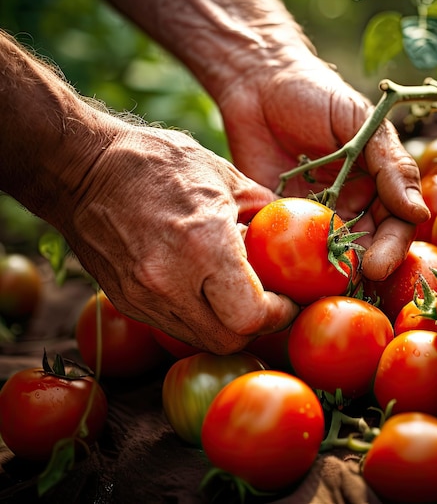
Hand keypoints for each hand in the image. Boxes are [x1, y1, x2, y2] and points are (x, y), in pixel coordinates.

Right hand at [64, 122, 299, 353]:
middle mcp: (171, 281)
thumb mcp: (222, 174)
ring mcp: (143, 296)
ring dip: (225, 324)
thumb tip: (284, 227)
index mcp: (204, 245)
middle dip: (257, 326)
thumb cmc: (156, 163)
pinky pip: (173, 325)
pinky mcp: (126, 300)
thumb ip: (261, 208)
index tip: (287, 299)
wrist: (83, 169)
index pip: (252, 316)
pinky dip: (196, 315)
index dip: (279, 314)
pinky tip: (201, 286)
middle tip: (267, 301)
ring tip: (234, 292)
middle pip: (229, 340)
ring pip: (200, 339)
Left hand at [218, 57, 429, 280]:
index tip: (376, 266)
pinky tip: (283, 278)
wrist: (258, 82)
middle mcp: (350, 204)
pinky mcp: (278, 218)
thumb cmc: (316, 93)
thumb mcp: (362, 122)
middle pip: (365, 247)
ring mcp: (313, 214)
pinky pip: (286, 247)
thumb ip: (391, 164)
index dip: (391, 248)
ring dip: (327, 274)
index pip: (395, 225)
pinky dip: (287, 264)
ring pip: (328, 255)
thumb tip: (419, 212)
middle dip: (361, 270)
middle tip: (349, 287)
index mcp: (377, 184)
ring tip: (318, 292)